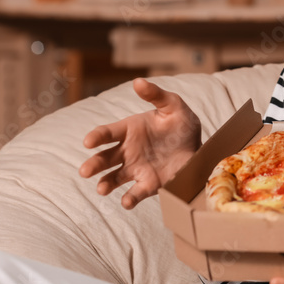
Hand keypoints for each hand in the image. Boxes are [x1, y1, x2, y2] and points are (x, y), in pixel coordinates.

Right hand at [79, 78, 201, 209]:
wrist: (198, 147)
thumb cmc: (181, 124)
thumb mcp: (173, 106)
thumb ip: (156, 95)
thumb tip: (137, 81)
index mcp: (129, 130)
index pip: (107, 133)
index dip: (96, 137)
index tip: (88, 142)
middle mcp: (128, 150)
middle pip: (104, 158)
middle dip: (94, 165)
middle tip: (85, 171)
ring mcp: (136, 168)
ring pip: (113, 178)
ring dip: (105, 184)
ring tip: (101, 189)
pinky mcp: (148, 183)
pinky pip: (135, 193)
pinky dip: (129, 199)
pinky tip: (126, 202)